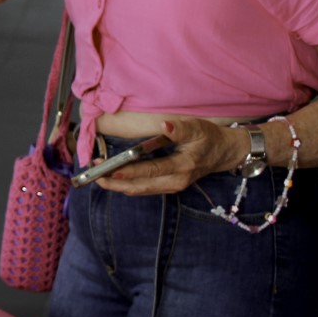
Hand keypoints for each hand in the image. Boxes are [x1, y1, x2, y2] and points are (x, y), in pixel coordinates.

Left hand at [98, 118, 243, 195]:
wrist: (224, 153)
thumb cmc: (209, 138)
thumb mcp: (198, 128)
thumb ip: (180, 129)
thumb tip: (165, 126)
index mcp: (182, 167)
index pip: (151, 171)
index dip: (129, 172)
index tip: (109, 171)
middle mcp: (176, 181)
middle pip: (140, 187)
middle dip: (114, 183)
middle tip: (93, 175)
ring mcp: (172, 186)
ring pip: (139, 190)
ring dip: (117, 185)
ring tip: (97, 175)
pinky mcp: (168, 186)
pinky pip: (143, 188)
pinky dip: (127, 184)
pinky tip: (112, 176)